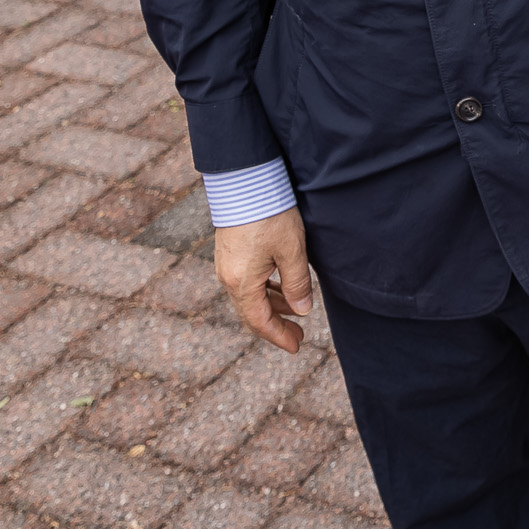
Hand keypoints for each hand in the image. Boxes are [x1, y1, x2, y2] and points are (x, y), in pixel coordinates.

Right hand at [215, 207, 313, 350]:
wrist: (245, 182)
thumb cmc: (270, 215)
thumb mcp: (292, 251)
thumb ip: (297, 283)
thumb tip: (302, 310)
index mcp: (241, 282)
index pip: (259, 321)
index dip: (278, 336)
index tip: (296, 346)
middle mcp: (228, 276)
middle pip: (251, 311)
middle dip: (276, 325)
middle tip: (299, 334)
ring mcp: (226, 264)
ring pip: (249, 295)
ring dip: (272, 305)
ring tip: (295, 309)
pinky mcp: (230, 251)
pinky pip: (247, 281)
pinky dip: (265, 289)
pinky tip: (281, 286)